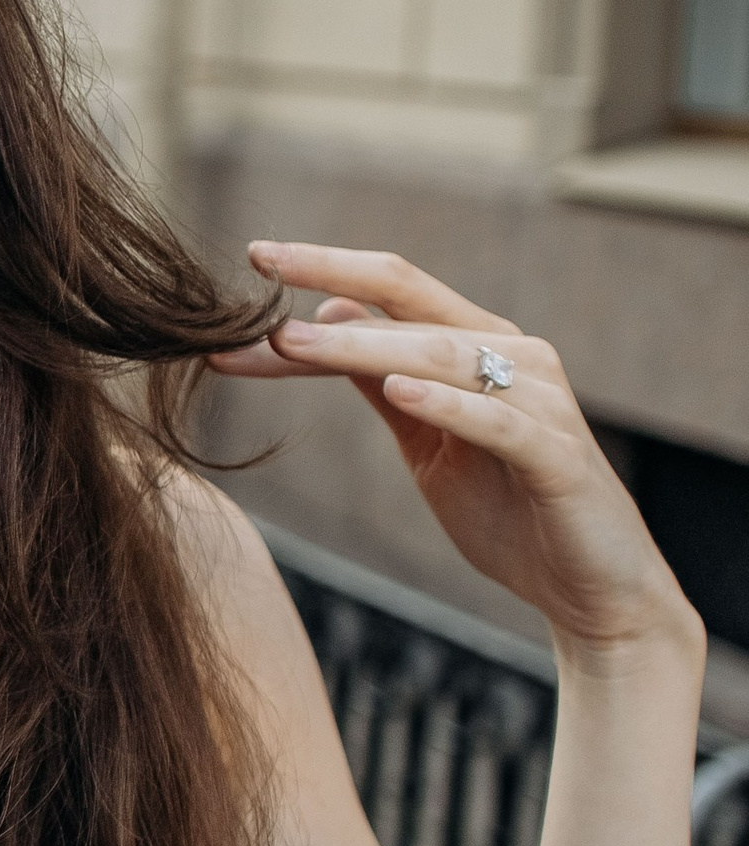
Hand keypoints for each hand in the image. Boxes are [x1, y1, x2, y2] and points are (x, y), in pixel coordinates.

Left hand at [216, 242, 702, 670]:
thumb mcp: (424, 442)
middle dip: (332, 279)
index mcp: (480, 346)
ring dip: (365, 345)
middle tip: (260, 268)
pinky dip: (449, 404)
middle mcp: (516, 356)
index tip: (254, 256)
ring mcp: (542, 403)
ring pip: (446, 355)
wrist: (590, 589)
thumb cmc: (507, 509)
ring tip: (296, 341)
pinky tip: (399, 389)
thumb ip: (381, 381)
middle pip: (413, 301)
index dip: (324, 269)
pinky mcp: (558, 458)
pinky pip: (499, 422)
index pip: (393, 288)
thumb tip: (326, 315)